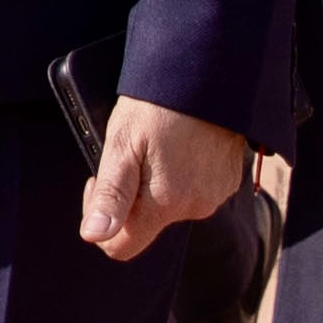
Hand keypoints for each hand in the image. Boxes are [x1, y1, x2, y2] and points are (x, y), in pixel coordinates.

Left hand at [79, 92, 249, 261]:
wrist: (208, 74)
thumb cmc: (160, 105)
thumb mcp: (123, 144)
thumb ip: (111, 195)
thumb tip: (94, 235)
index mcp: (166, 204)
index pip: (121, 247)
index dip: (101, 221)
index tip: (98, 182)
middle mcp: (196, 207)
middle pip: (145, 223)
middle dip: (128, 196)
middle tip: (126, 154)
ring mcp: (215, 195)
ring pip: (168, 206)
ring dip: (153, 184)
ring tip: (154, 144)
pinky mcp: (227, 182)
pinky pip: (192, 191)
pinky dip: (178, 174)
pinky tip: (176, 145)